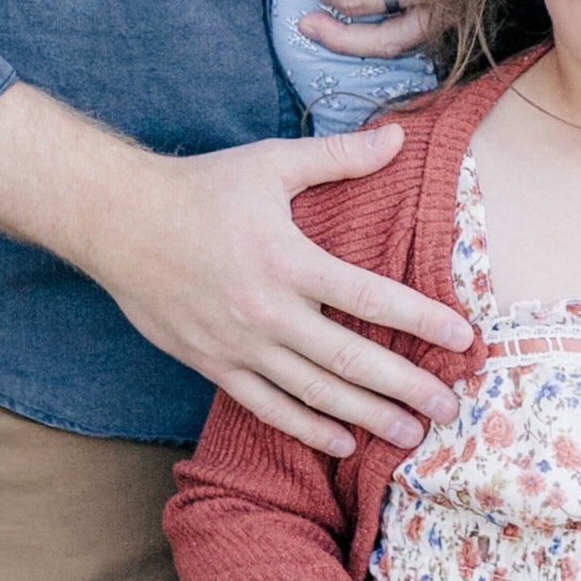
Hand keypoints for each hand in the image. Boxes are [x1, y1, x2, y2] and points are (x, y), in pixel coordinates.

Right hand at [102, 128, 476, 453]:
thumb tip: (398, 137)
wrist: (117, 222)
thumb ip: (337, 157)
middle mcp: (267, 310)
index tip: (462, 339)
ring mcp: (239, 345)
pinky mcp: (213, 364)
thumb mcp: (270, 163)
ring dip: (366, 416)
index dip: (421, 320)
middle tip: (449, 408)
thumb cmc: (200, 188)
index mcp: (288, 259)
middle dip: (405, 387)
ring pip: (314, 392)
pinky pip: (267, 406)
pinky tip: (342, 442)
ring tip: (411, 435)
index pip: (370, 297)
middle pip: (350, 359)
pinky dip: (307, 428)